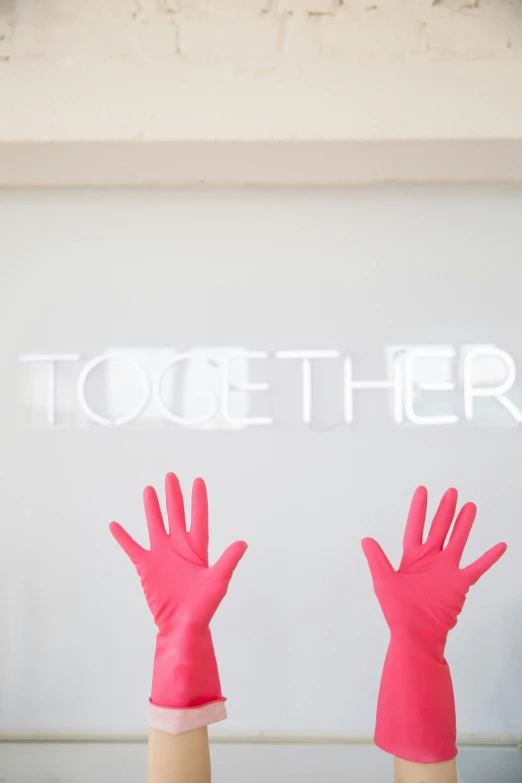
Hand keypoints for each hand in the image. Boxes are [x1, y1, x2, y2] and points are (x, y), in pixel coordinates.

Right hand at [110, 472, 246, 708]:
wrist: (183, 625)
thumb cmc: (203, 607)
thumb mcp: (218, 581)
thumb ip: (228, 561)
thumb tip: (243, 543)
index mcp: (197, 548)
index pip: (198, 518)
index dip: (198, 500)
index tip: (198, 481)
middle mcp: (178, 547)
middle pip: (175, 514)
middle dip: (174, 496)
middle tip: (170, 476)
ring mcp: (161, 555)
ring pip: (156, 524)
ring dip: (152, 508)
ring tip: (149, 489)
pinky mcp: (146, 566)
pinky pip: (132, 547)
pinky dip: (123, 537)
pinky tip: (115, 525)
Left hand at [362, 486, 506, 644]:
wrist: (416, 635)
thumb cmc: (398, 612)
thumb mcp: (384, 582)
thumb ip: (378, 560)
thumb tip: (366, 539)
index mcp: (411, 557)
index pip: (416, 526)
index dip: (419, 509)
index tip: (423, 490)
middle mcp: (431, 560)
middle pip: (439, 528)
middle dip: (445, 510)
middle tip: (451, 491)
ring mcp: (446, 570)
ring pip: (458, 540)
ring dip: (464, 524)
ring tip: (470, 506)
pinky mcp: (460, 583)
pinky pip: (477, 567)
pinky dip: (489, 557)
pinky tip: (501, 545)